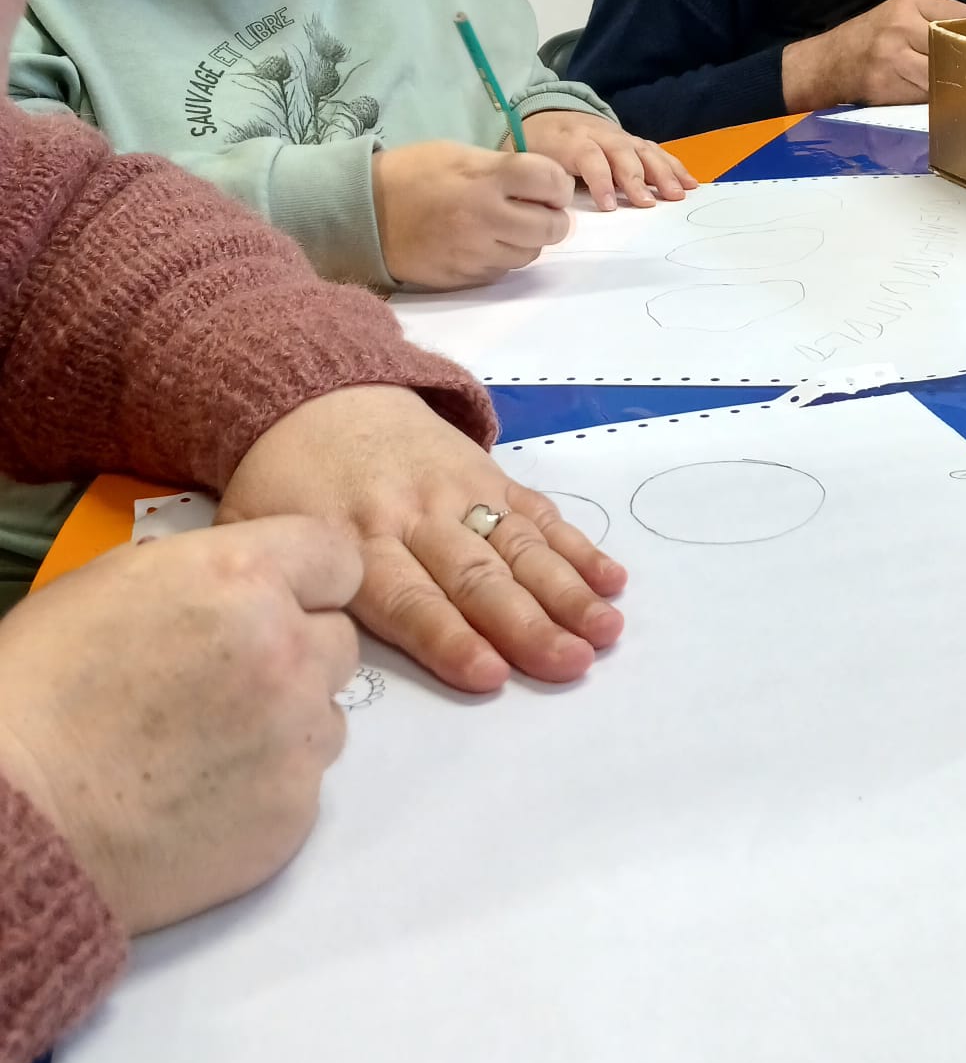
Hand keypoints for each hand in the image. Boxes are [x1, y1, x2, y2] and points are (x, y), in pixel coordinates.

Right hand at [0, 518, 360, 933]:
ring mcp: (296, 735)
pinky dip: (268, 786)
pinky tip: (203, 794)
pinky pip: (306, 783)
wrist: (20, 810)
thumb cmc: (40, 689)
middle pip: (338, 639)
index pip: (337, 556)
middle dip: (296, 653)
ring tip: (208, 744)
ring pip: (327, 714)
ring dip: (288, 722)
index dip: (309, 579)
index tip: (282, 600)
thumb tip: (232, 582)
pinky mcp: (294, 811)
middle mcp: (287, 648)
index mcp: (242, 577)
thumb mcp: (112, 582)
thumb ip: (198, 571)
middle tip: (229, 682)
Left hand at [218, 386, 626, 693]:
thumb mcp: (256, 529)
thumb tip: (298, 656)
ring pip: (518, 546)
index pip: (407, 598)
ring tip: (606, 630)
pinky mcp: (487, 472)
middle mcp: (413, 515)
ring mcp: (458, 490)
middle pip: (475, 576)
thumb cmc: (284, 481)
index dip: (449, 638)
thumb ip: (281, 587)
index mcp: (354, 538)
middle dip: (526, 623)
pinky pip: (536, 510)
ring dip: (566, 591)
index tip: (490, 674)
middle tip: (570, 663)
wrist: (313, 388)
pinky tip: (610, 580)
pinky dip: (576, 546)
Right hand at [373, 141, 572, 287]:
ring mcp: (475, 253)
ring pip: (530, 254)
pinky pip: (502, 271)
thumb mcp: (460, 154)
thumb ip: (504, 169)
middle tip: (538, 210)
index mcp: (485, 179)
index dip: (558, 184)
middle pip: (551, 227)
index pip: (550, 181)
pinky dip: (502, 257)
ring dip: (528, 240)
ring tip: (506, 226)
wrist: (364, 214)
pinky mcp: (465, 278)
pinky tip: (483, 242)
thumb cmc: (413, 174)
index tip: (549, 186)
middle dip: (552, 218)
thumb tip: (544, 186)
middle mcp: (486, 218)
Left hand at [519, 110, 695, 210]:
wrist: (543, 116)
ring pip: (643, 149)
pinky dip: (673, 166)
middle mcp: (598, 133)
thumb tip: (550, 208)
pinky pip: (654, 151)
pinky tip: (689, 183)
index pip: (589, 157)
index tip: (608, 207)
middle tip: (648, 204)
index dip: (600, 180)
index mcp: (570, 139)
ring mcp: (618, 135)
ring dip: (663, 173)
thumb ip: (539, 180)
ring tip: (678, 195)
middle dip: (636, 178)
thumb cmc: (535, 147)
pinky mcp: (630, 140)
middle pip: (621, 152)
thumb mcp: (527, 160)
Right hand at [781, 0, 965, 109]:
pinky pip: (927, 97)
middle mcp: (900, 31)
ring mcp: (893, 63)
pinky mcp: (889, 91)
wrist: (825, 66)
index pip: (959, 18)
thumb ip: (936, 15)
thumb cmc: (867, 37)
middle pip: (954, 48)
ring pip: (943, 75)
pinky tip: (947, 100)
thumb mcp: (897, 12)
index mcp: (906, 7)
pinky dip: (940, 99)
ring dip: (959, 83)